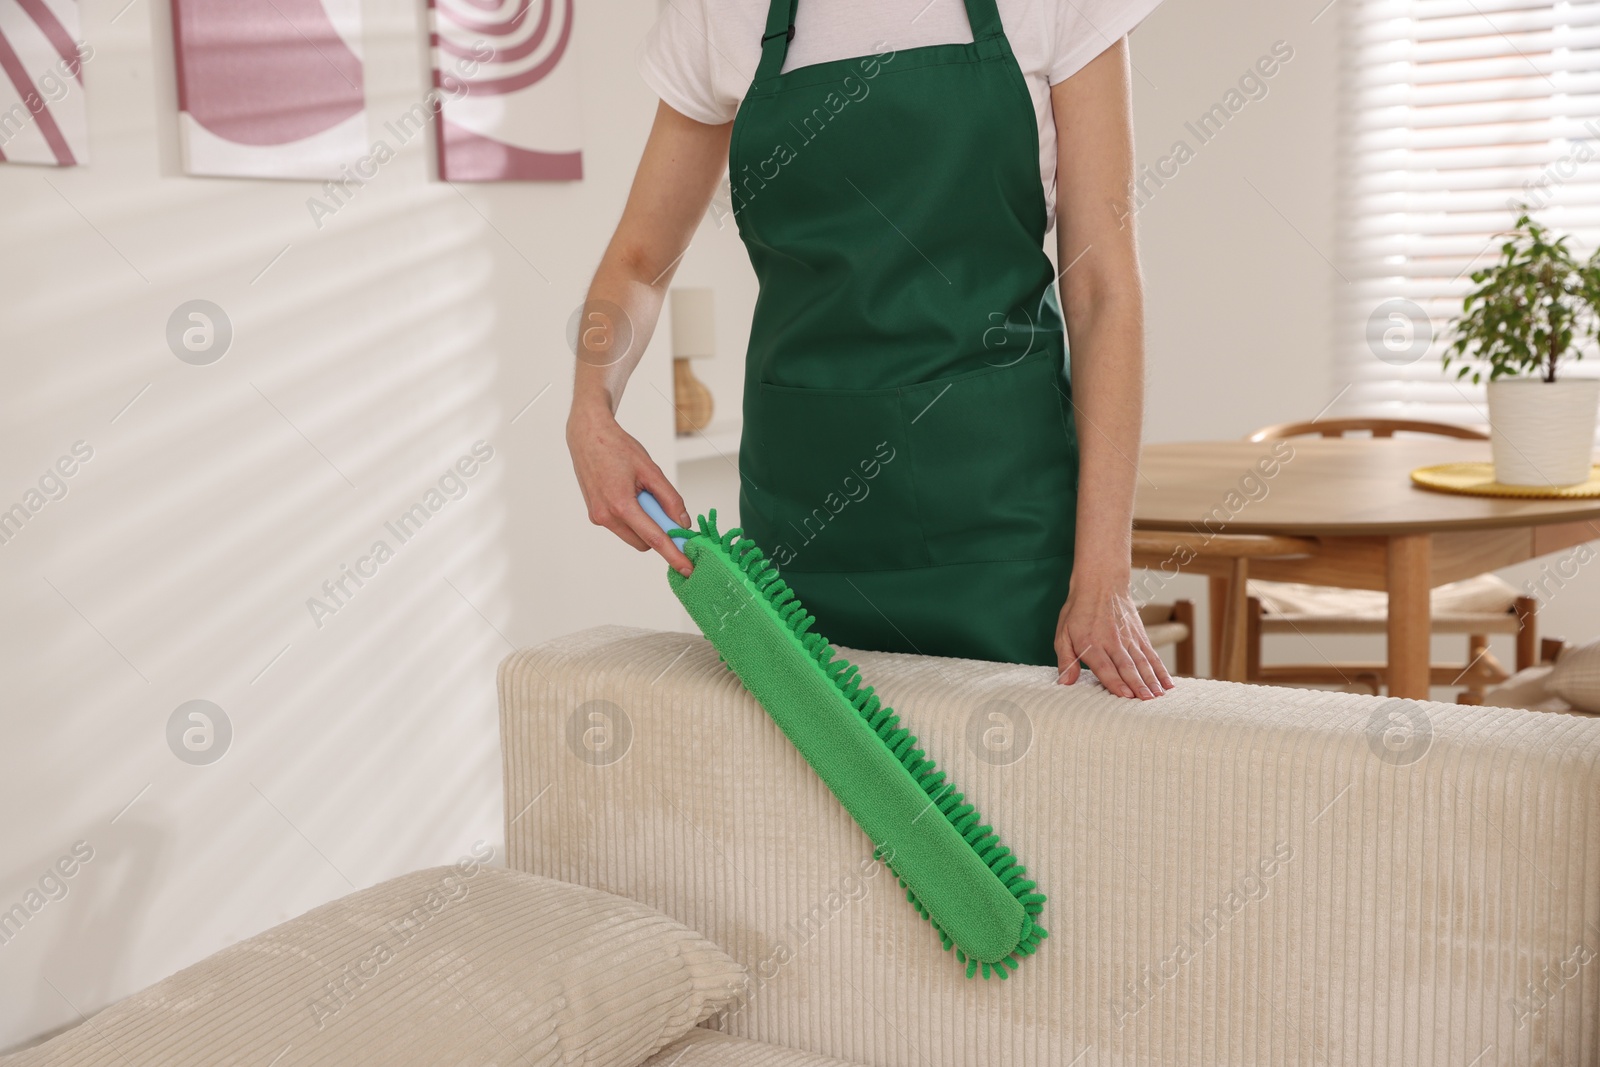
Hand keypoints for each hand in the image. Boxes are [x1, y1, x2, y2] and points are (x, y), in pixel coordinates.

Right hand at [567, 404, 693, 575]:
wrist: (588, 435)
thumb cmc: (617, 447)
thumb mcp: (651, 470)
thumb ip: (669, 498)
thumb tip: (682, 522)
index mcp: (620, 505)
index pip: (654, 539)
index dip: (673, 554)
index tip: (686, 568)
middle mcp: (605, 516)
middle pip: (643, 542)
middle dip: (657, 531)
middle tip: (660, 504)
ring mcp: (598, 517)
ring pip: (632, 535)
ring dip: (643, 522)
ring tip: (639, 491)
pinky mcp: (595, 514)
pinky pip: (621, 525)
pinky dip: (632, 516)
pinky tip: (628, 491)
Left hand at [1054, 572, 1175, 698]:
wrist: (1101, 583)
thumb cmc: (1079, 611)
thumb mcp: (1063, 633)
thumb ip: (1065, 659)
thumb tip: (1064, 682)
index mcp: (1091, 643)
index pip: (1104, 666)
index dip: (1115, 681)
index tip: (1125, 695)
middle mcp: (1112, 641)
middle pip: (1127, 666)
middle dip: (1137, 684)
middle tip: (1147, 700)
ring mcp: (1129, 638)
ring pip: (1142, 661)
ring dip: (1152, 679)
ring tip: (1159, 695)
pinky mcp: (1140, 636)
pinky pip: (1152, 655)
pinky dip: (1160, 669)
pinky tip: (1168, 683)